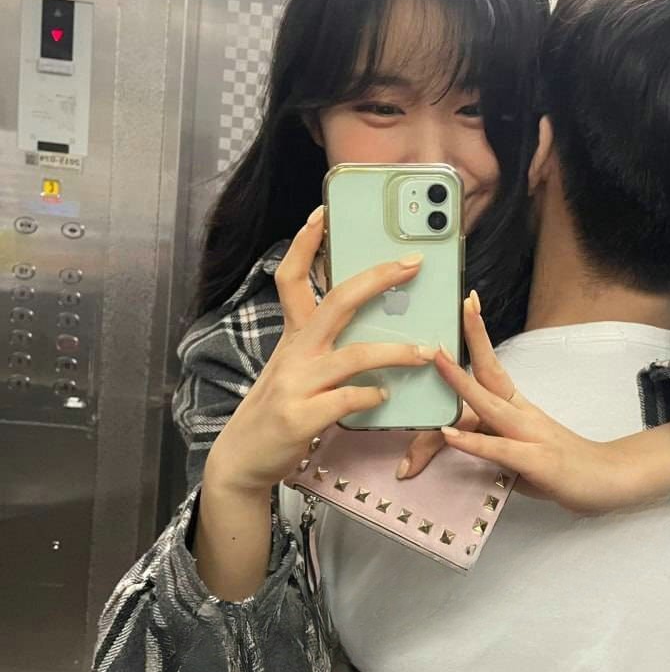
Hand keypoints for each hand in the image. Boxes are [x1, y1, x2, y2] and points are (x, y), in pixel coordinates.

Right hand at [205, 207, 435, 495]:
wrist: (242, 458)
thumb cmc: (279, 409)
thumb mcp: (294, 368)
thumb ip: (323, 345)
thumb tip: (366, 321)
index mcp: (293, 336)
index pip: (292, 278)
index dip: (305, 244)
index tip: (322, 213)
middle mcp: (295, 352)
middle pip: (338, 302)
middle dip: (378, 278)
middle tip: (412, 264)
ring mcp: (297, 384)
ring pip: (355, 354)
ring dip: (396, 350)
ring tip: (425, 351)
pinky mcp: (302, 416)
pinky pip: (349, 398)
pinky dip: (373, 395)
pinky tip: (384, 396)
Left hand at [401, 294, 669, 514]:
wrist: (608, 480)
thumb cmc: (562, 466)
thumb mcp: (520, 450)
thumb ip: (490, 439)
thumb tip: (457, 433)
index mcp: (519, 407)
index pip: (493, 367)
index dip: (478, 337)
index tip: (468, 304)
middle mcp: (523, 414)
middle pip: (492, 372)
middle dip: (474, 338)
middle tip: (462, 304)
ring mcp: (531, 436)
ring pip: (491, 405)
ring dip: (462, 382)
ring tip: (438, 359)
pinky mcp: (536, 462)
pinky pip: (499, 449)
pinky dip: (473, 442)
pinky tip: (449, 434)